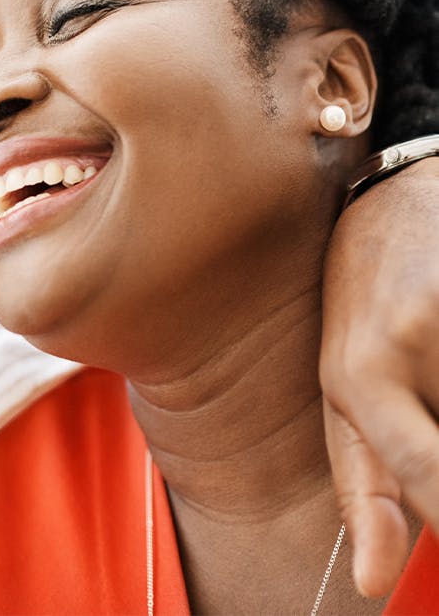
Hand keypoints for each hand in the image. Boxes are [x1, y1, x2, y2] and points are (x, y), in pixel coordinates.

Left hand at [320, 157, 438, 596]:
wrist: (405, 194)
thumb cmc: (367, 297)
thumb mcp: (342, 383)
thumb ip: (363, 481)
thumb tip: (369, 582)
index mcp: (358, 372)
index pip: (428, 476)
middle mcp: (415, 337)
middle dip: (437, 431)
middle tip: (422, 386)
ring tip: (430, 358)